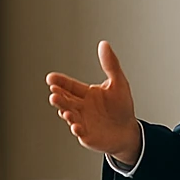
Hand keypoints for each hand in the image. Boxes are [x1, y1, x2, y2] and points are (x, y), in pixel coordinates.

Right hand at [46, 41, 142, 164]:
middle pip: (66, 101)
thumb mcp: (119, 82)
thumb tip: (104, 44)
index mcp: (86, 94)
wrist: (128, 131)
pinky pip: (80, 132)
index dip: (60, 82)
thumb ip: (110, 64)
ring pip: (70, 115)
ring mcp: (82, 122)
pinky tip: (76, 126)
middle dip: (59, 97)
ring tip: (64, 110)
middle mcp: (80, 107)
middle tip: (54, 94)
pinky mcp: (87, 135)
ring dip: (66, 112)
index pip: (70, 86)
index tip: (51, 78)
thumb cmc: (122, 107)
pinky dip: (77, 129)